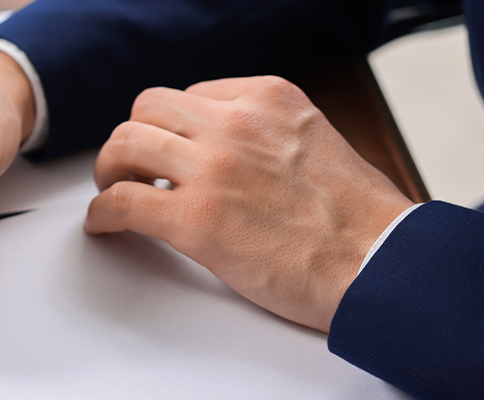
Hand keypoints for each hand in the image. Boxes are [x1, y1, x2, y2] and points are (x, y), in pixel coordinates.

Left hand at [84, 76, 413, 331]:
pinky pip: (122, 202)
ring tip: (112, 191)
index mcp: (267, 99)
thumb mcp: (313, 141)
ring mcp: (213, 170)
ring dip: (109, 170)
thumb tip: (224, 153)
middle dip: (133, 139)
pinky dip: (103, 214)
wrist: (380, 263)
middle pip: (147, 109)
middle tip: (127, 167)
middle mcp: (235, 124)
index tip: (168, 150)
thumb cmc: (358, 219)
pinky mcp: (195, 220)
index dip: (173, 128)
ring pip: (125, 145)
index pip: (190, 95)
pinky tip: (106, 225)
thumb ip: (264, 135)